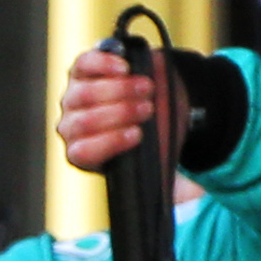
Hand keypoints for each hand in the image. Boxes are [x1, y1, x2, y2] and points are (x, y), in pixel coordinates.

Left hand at [59, 42, 239, 174]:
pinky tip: (124, 67)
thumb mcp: (161, 158)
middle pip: (80, 122)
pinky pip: (83, 65)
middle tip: (148, 108)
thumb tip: (188, 196)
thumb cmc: (157, 134)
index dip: (107, 143)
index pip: (81, 152)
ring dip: (117, 90)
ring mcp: (74, 97)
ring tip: (146, 89)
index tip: (138, 135)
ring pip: (81, 94)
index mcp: (85, 153)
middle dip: (117, 113)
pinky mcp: (82, 71)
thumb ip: (167, 181)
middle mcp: (73, 126)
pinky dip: (103, 64)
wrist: (164, 100)